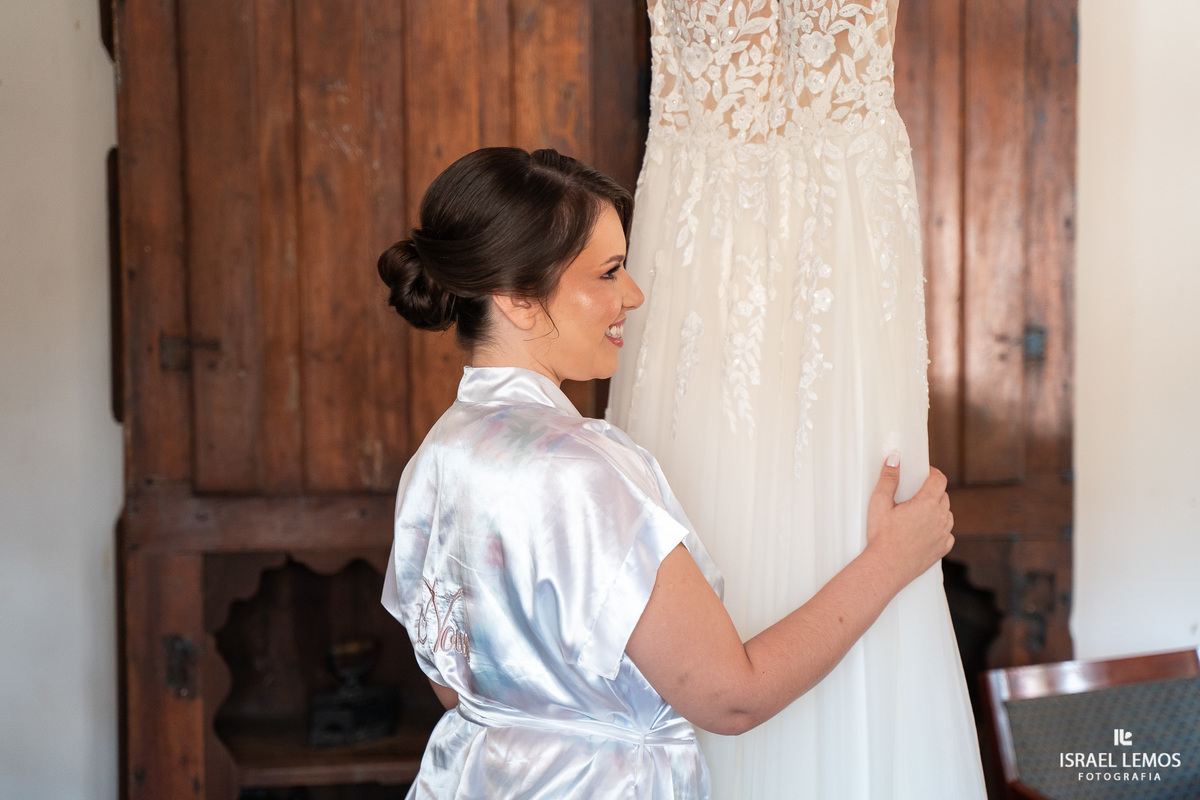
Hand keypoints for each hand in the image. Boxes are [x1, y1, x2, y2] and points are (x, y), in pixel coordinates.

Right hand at [864, 456, 953, 590]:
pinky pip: (947, 533)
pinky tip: (926, 531)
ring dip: (937, 509)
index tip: (925, 472)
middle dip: (933, 491)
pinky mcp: (942, 549)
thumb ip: (888, 479)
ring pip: (947, 514)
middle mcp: (940, 518)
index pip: (939, 480)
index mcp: (927, 503)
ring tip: (920, 512)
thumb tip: (894, 459)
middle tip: (916, 493)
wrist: (886, 568)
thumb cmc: (881, 537)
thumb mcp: (879, 503)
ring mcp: (943, 534)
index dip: (933, 473)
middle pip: (943, 496)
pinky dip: (940, 528)